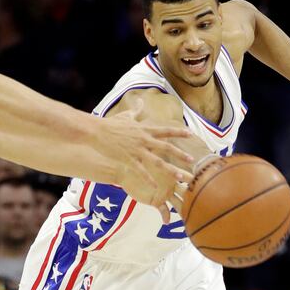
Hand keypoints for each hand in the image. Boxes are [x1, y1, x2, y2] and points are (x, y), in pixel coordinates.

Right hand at [98, 99, 193, 222]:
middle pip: (166, 147)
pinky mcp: (128, 158)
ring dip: (170, 169)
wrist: (96, 130)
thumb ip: (136, 110)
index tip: (191, 134)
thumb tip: (141, 101)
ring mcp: (137, 149)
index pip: (165, 130)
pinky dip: (148, 180)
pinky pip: (141, 171)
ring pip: (157, 161)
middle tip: (192, 161)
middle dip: (180, 154)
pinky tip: (155, 188)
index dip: (178, 132)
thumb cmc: (110, 123)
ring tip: (180, 177)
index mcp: (144, 129)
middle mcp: (144, 139)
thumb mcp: (126, 115)